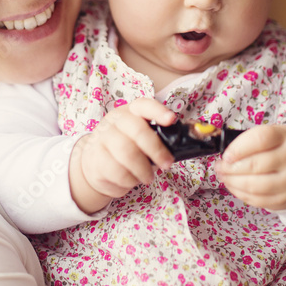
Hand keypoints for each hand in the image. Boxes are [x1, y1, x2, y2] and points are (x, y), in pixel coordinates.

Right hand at [69, 99, 175, 213]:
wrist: (95, 164)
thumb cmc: (126, 150)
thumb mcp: (141, 139)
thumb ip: (160, 137)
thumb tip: (190, 138)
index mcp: (130, 112)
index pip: (143, 105)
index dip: (158, 111)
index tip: (171, 120)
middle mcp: (115, 122)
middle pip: (137, 130)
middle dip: (156, 150)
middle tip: (167, 164)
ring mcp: (102, 138)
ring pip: (127, 152)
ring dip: (143, 169)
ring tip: (148, 177)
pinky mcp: (95, 158)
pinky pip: (117, 170)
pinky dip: (130, 180)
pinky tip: (132, 180)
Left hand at [215, 124, 285, 211]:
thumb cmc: (283, 149)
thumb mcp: (274, 135)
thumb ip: (251, 141)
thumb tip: (224, 154)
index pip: (260, 139)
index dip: (238, 148)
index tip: (226, 154)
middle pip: (254, 165)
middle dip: (229, 167)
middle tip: (219, 166)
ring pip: (253, 185)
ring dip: (231, 182)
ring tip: (223, 176)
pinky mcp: (285, 199)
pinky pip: (256, 199)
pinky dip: (240, 193)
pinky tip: (234, 185)